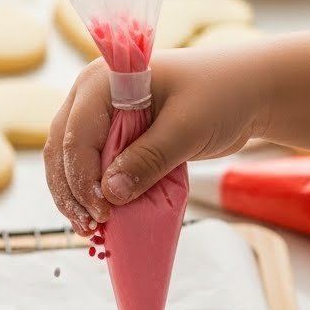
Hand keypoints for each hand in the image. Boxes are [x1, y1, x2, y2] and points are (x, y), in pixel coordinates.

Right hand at [43, 44, 267, 234]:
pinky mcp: (112, 135)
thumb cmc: (221, 96)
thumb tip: (111, 195)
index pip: (77, 135)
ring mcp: (99, 115)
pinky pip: (89, 165)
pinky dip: (90, 191)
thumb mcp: (187, 129)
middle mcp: (92, 94)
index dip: (83, 178)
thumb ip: (148, 160)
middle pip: (62, 148)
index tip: (103, 212)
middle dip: (70, 191)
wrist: (247, 91)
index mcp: (104, 81)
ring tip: (90, 229)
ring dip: (74, 195)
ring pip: (68, 159)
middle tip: (89, 228)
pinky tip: (100, 215)